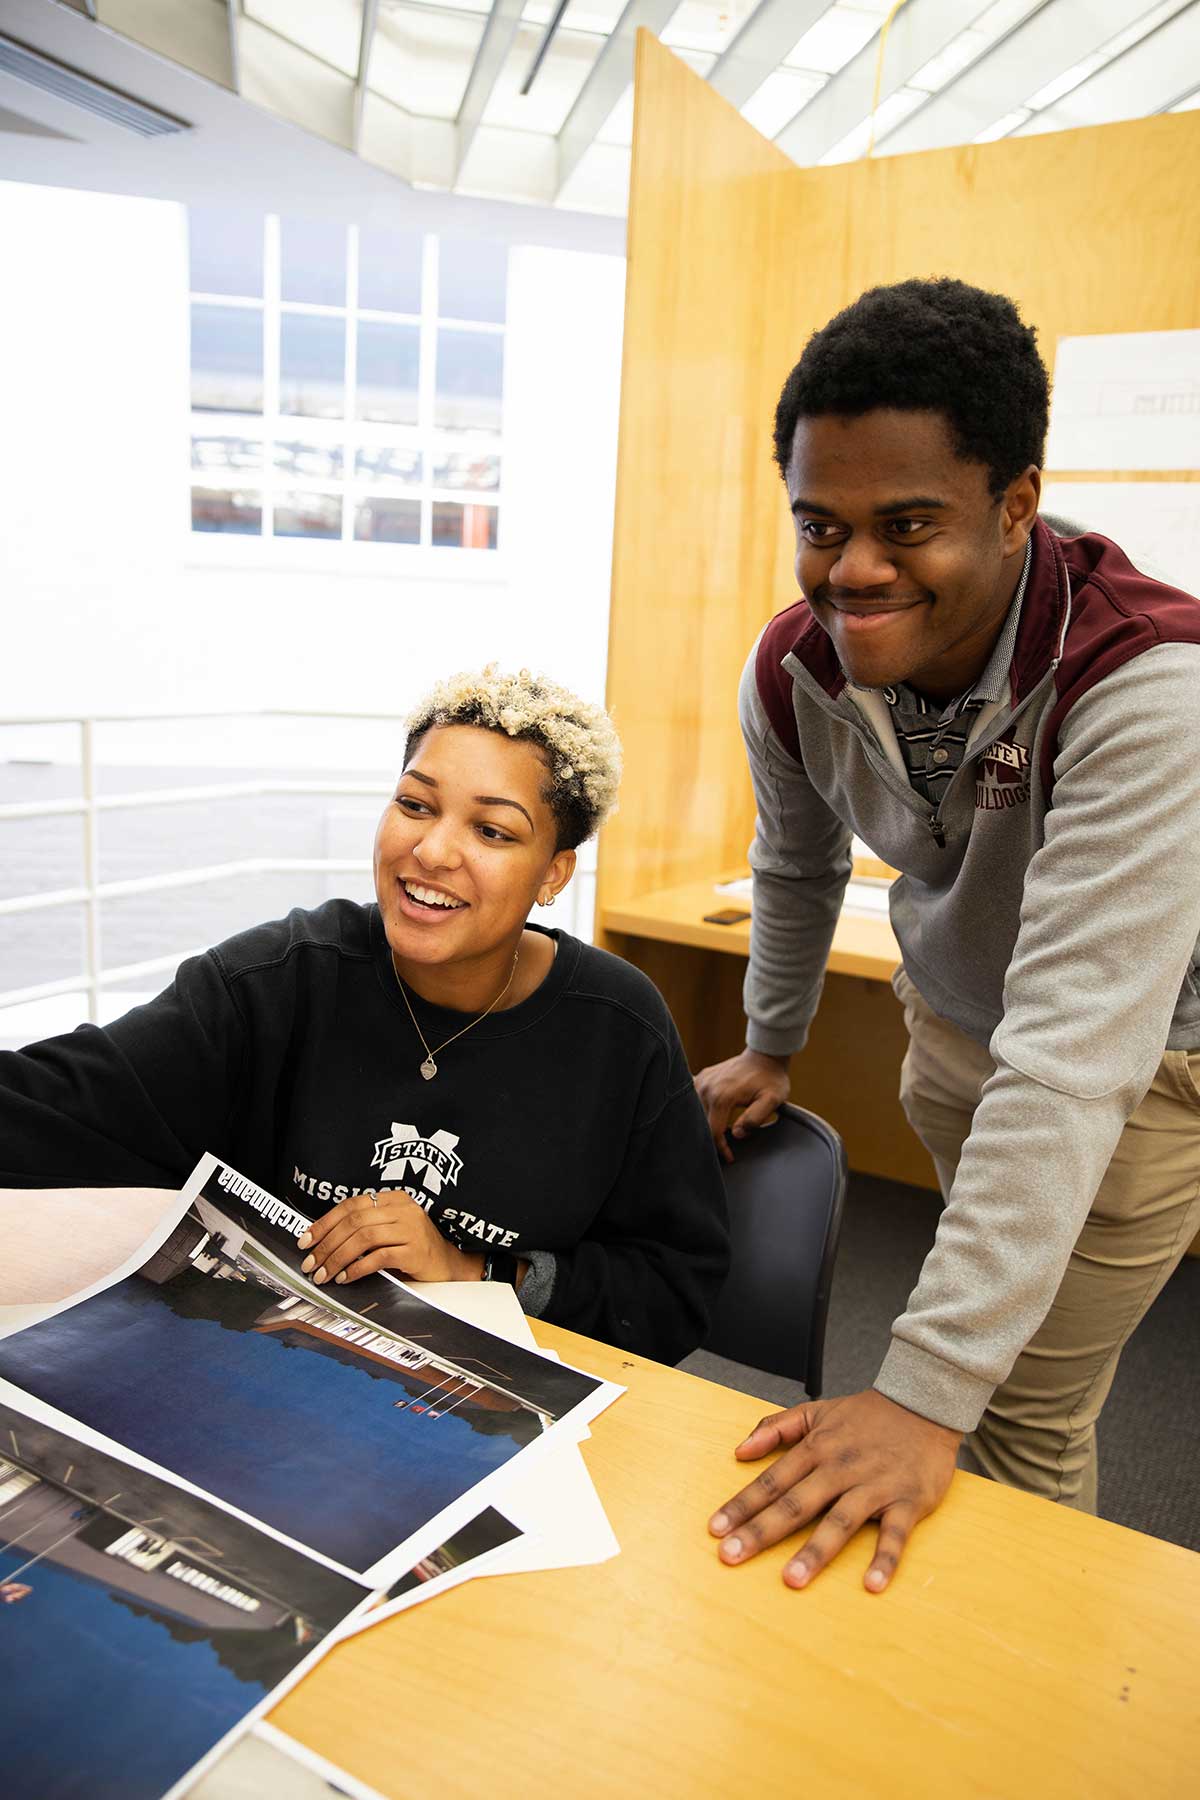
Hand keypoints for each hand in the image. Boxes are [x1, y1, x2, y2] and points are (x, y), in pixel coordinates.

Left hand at [296, 1194, 483, 1285]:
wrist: (449, 1264)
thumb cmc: (413, 1248)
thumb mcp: (390, 1230)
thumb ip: (364, 1227)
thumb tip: (321, 1241)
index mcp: (394, 1199)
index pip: (351, 1205)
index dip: (324, 1222)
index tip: (306, 1241)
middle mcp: (403, 1209)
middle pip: (354, 1222)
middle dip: (326, 1244)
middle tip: (311, 1263)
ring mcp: (411, 1229)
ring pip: (363, 1238)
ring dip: (337, 1258)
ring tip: (324, 1274)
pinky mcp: (415, 1251)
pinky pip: (378, 1257)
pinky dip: (357, 1268)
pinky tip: (346, 1278)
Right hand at [693, 1048, 791, 1163]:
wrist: (765, 1056)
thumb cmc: (771, 1079)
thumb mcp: (772, 1100)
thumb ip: (755, 1118)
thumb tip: (736, 1134)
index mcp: (722, 1096)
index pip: (713, 1132)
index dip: (720, 1149)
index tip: (730, 1158)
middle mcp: (706, 1088)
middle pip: (700, 1124)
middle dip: (709, 1140)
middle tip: (721, 1151)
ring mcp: (701, 1081)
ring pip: (694, 1113)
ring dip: (702, 1126)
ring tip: (714, 1138)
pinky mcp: (701, 1077)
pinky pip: (693, 1099)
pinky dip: (696, 1112)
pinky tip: (703, 1119)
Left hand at [708, 1389, 960, 1591]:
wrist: (925, 1403)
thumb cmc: (868, 1415)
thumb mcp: (818, 1410)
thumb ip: (777, 1426)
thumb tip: (740, 1450)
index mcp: (817, 1448)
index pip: (772, 1480)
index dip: (743, 1504)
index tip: (716, 1529)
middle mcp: (840, 1468)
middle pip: (796, 1504)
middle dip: (762, 1531)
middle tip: (731, 1556)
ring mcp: (874, 1485)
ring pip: (840, 1521)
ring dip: (815, 1551)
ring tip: (791, 1579)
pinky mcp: (908, 1500)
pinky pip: (895, 1534)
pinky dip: (885, 1559)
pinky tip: (871, 1585)